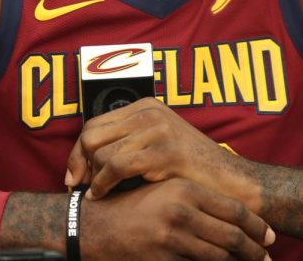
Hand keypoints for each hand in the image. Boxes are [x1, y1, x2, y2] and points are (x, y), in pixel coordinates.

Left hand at [66, 98, 259, 209]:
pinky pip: (116, 166)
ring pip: (102, 152)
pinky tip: (103, 195)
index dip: (76, 151)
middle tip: (77, 186)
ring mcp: (158, 129)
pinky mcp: (164, 150)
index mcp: (146, 107)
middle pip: (92, 135)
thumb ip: (128, 144)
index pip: (94, 124)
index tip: (72, 175)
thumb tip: (85, 159)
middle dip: (78, 163)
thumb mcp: (157, 147)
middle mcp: (150, 112)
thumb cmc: (191, 171)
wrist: (230, 183)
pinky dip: (103, 183)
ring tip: (96, 193)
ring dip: (93, 178)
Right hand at [81, 178, 273, 259]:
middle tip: (266, 257)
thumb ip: (195, 198)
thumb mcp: (164, 190)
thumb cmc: (129, 205)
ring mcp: (172, 238)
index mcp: (184, 189)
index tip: (270, 235)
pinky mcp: (162, 259)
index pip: (233, 210)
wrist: (93, 225)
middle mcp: (182, 211)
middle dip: (255, 250)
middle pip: (232, 236)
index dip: (257, 225)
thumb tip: (230, 216)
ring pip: (219, 256)